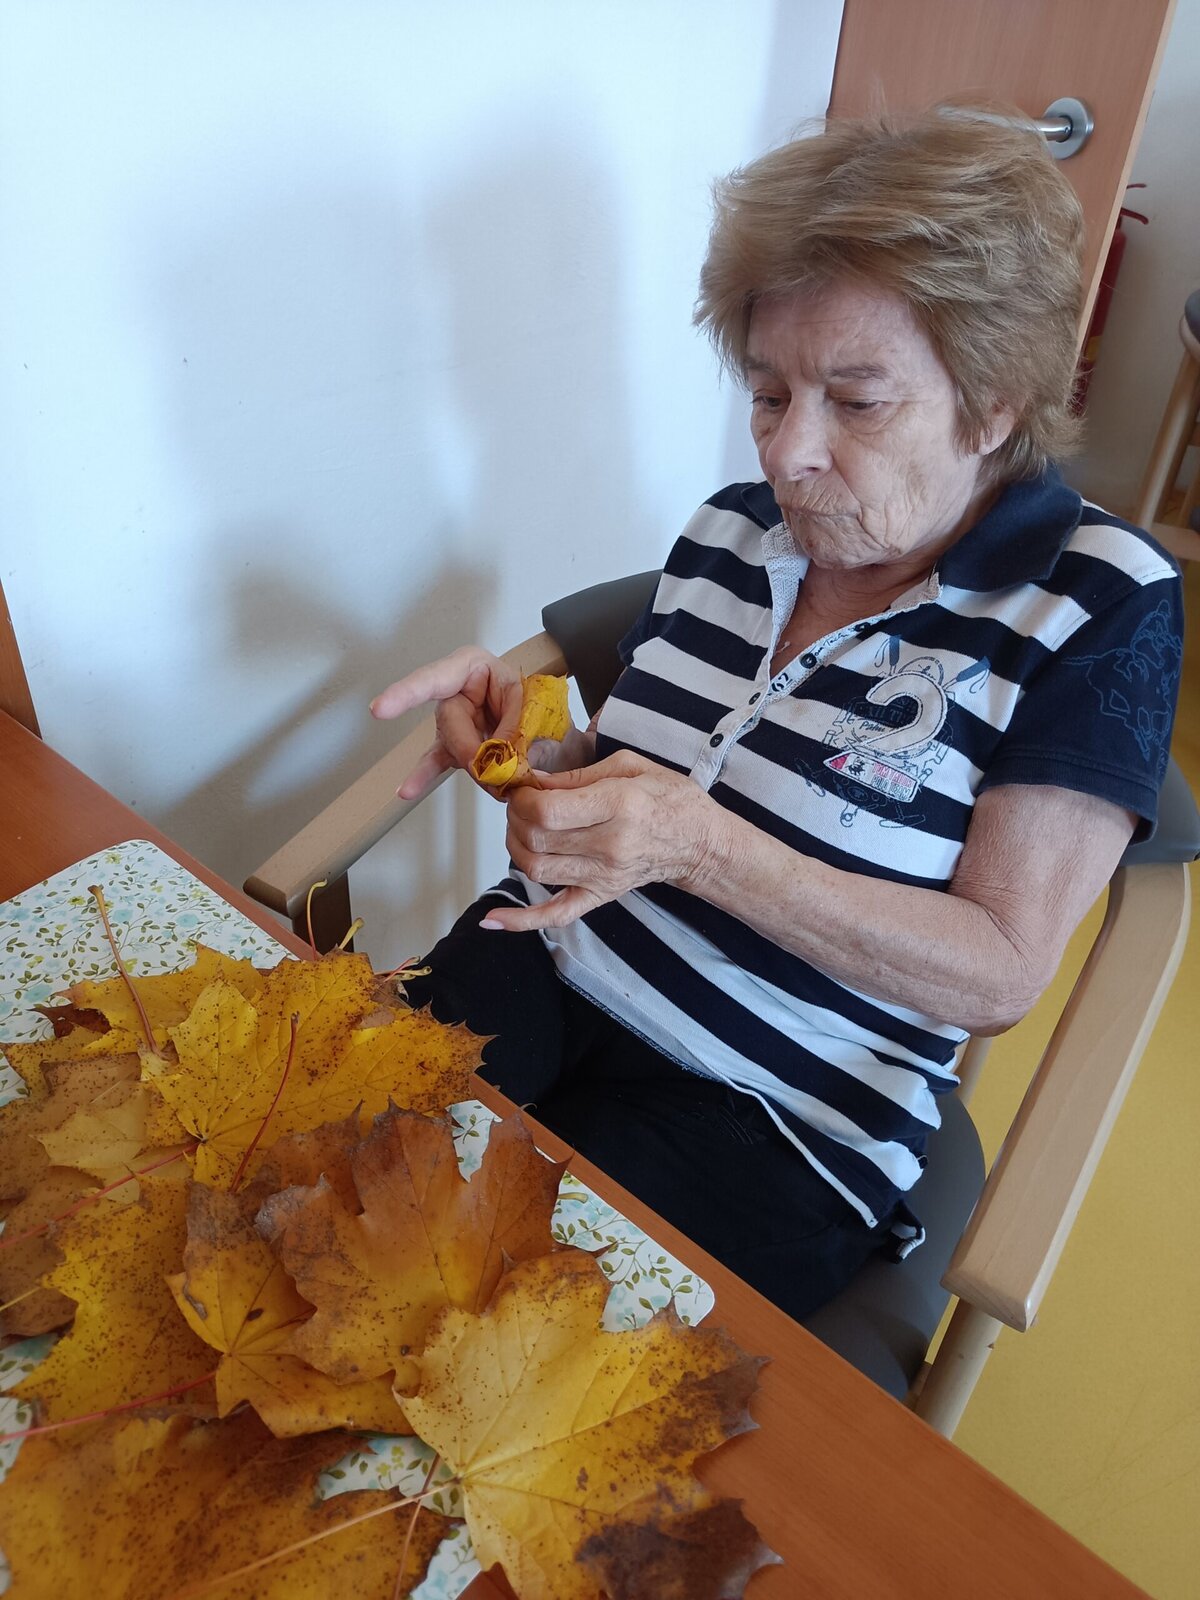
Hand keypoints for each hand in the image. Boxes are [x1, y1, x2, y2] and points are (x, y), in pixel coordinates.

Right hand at [370, 647, 525, 800]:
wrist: (552, 733)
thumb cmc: (540, 707)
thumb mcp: (536, 709)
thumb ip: (514, 731)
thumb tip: (490, 759)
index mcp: (475, 669)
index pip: (436, 677)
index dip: (408, 692)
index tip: (382, 709)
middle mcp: (458, 691)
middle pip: (449, 719)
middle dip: (470, 746)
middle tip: (496, 765)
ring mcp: (454, 720)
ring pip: (449, 744)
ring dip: (470, 764)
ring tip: (490, 782)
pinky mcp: (453, 745)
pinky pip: (436, 761)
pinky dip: (425, 776)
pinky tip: (408, 788)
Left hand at [483, 750, 722, 930]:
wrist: (699, 842)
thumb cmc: (669, 799)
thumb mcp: (630, 766)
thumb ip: (578, 775)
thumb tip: (535, 783)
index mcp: (618, 806)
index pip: (547, 811)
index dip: (522, 798)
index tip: (523, 787)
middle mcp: (609, 845)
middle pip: (536, 839)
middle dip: (515, 817)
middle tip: (521, 803)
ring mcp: (603, 876)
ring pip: (535, 870)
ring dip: (515, 847)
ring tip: (522, 829)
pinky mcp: (600, 896)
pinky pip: (556, 915)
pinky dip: (521, 921)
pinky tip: (493, 920)